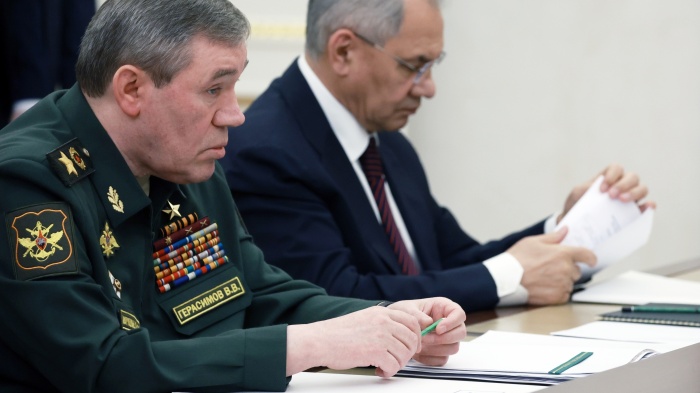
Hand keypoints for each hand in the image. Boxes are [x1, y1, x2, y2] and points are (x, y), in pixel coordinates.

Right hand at [286, 306, 420, 376]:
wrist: (319, 340)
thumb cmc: (337, 333)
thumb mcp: (364, 318)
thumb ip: (381, 323)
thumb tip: (398, 336)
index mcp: (381, 312)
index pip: (412, 321)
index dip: (416, 336)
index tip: (413, 346)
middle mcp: (383, 321)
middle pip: (412, 338)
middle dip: (408, 353)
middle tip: (399, 360)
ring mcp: (380, 335)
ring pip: (405, 354)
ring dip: (398, 364)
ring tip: (386, 366)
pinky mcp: (375, 351)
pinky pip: (394, 365)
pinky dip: (389, 372)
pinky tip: (380, 371)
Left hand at [388, 297, 466, 366]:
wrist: (393, 326)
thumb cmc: (403, 313)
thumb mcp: (407, 310)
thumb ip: (417, 315)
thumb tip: (429, 323)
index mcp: (443, 308)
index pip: (459, 314)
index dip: (452, 322)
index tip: (438, 328)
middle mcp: (449, 323)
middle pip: (460, 333)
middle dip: (443, 338)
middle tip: (425, 339)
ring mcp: (446, 339)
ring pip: (453, 348)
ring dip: (436, 349)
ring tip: (419, 345)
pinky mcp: (440, 352)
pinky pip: (442, 359)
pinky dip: (430, 358)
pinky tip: (418, 353)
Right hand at [508, 227, 595, 304]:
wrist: (506, 278)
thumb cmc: (517, 259)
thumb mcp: (533, 242)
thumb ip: (553, 237)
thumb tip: (565, 231)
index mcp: (562, 254)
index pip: (586, 255)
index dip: (590, 258)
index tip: (590, 260)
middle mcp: (566, 270)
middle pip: (576, 271)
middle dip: (567, 269)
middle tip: (550, 268)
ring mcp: (562, 285)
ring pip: (570, 283)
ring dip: (562, 281)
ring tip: (544, 278)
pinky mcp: (556, 298)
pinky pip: (564, 295)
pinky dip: (557, 292)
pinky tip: (545, 287)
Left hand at [559, 164, 655, 223]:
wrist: (576, 224)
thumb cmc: (577, 205)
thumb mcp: (577, 194)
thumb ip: (586, 189)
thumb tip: (599, 192)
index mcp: (608, 177)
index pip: (617, 168)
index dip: (612, 175)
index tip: (602, 189)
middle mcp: (622, 185)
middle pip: (633, 177)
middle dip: (623, 185)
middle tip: (612, 196)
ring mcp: (630, 198)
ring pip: (642, 188)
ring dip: (634, 193)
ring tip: (622, 201)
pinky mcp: (634, 213)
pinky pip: (647, 206)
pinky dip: (649, 206)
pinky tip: (645, 207)